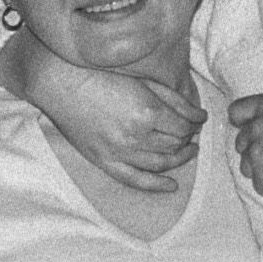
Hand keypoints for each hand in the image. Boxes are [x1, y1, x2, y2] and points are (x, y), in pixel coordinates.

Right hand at [0, 32, 203, 191]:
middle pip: (175, 145)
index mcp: (148, 112)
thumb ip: (174, 99)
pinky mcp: (105, 161)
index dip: (195, 125)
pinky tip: (172, 185)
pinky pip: (135, 179)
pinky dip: (156, 185)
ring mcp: (120, 152)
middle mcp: (136, 136)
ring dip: (180, 159)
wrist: (62, 84)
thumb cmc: (101, 75)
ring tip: (187, 151)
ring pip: (161, 163)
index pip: (184, 127)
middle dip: (188, 139)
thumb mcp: (143, 80)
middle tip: (191, 132)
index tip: (197, 120)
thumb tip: (200, 116)